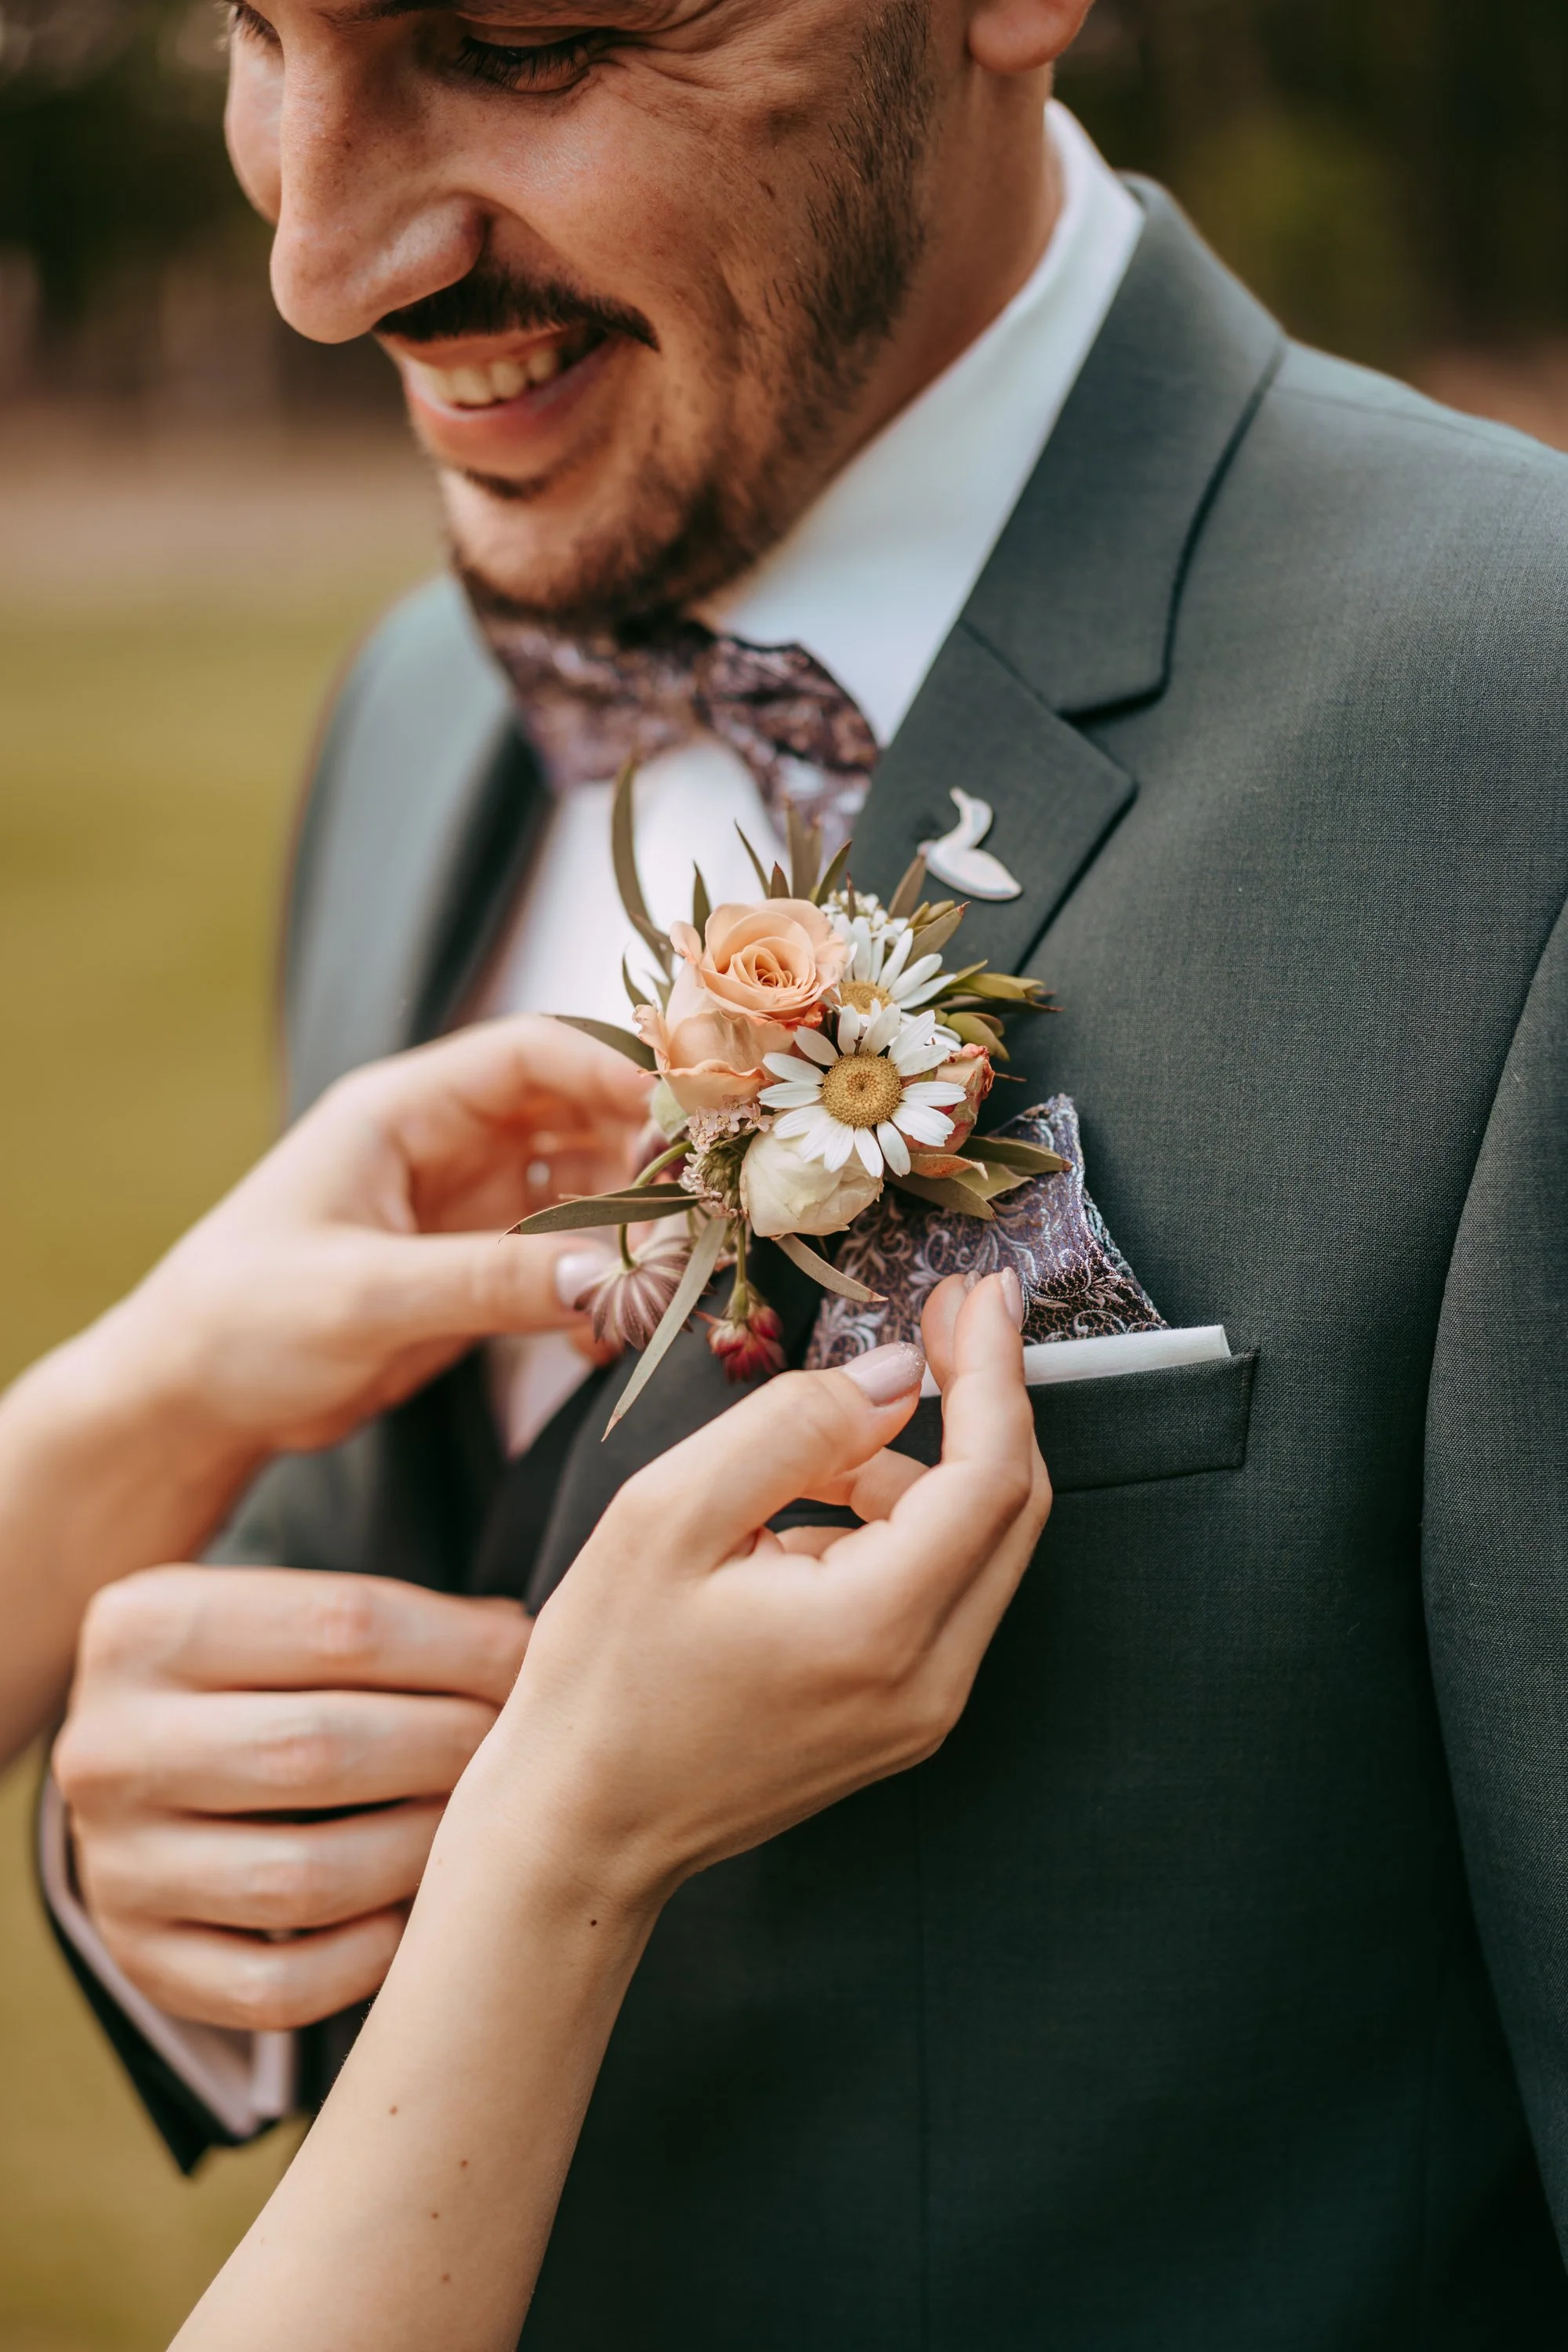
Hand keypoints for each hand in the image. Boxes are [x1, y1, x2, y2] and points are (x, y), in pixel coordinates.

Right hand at [53, 1569, 528, 2028]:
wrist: (134, 1764)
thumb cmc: (251, 1672)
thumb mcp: (283, 1611)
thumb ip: (390, 1619)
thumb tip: (523, 1642)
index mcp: (145, 1626)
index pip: (342, 1625)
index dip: (462, 1648)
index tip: (534, 1661)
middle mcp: (107, 1748)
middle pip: (319, 1750)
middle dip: (449, 1747)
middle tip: (521, 1749)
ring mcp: (115, 1866)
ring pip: (301, 1880)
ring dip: (418, 1855)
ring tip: (480, 1830)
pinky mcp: (141, 1958)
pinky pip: (273, 1987)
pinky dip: (363, 1961)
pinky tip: (414, 1922)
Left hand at [102, 1015, 650, 1469]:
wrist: (188, 1402)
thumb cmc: (243, 1322)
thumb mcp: (362, 1297)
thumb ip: (481, 1283)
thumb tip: (602, 1278)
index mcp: (403, 1112)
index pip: (531, 1055)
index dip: (615, 1070)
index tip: (688, 1110)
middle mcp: (442, 1146)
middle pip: (574, 1113)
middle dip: (644, 1146)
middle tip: (708, 1194)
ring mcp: (462, 1208)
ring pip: (579, 1185)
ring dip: (632, 1218)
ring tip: (678, 1262)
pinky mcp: (472, 1270)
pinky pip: (561, 1257)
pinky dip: (600, 1280)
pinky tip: (621, 1321)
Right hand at [461, 1272, 1049, 1911]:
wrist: (579, 1829)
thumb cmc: (601, 1678)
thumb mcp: (668, 1514)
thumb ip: (794, 1427)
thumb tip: (899, 1376)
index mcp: (878, 1630)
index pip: (991, 1474)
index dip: (995, 1369)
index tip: (981, 1289)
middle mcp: (929, 1682)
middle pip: (1013, 1510)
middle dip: (986, 1401)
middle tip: (941, 1316)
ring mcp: (923, 1711)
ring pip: (977, 1550)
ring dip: (925, 1468)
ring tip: (810, 1448)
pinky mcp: (901, 1720)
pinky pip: (939, 1595)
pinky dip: (900, 1528)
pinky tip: (808, 1513)